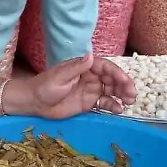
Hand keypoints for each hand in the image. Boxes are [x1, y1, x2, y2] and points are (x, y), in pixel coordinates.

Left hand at [22, 54, 136, 119]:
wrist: (34, 103)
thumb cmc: (45, 86)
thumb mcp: (60, 76)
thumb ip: (76, 67)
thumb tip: (91, 56)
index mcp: (85, 66)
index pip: (106, 67)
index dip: (117, 74)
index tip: (125, 81)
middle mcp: (91, 77)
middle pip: (112, 79)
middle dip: (124, 86)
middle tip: (132, 95)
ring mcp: (91, 90)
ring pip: (112, 91)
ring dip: (122, 95)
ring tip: (129, 102)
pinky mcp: (89, 102)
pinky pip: (105, 103)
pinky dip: (113, 106)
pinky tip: (119, 110)